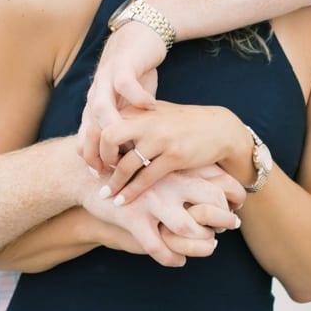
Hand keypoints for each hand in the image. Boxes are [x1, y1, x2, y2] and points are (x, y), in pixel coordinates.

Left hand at [77, 21, 167, 173]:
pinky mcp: (125, 63)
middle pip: (91, 128)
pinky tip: (150, 107)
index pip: (87, 135)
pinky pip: (125, 82)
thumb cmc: (136, 74)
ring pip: (102, 110)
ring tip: (125, 153)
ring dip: (112, 136)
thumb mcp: (124, 102)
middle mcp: (99, 94)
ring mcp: (111, 81)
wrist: (141, 34)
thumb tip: (116, 156)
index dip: (91, 157)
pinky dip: (136, 95)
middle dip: (98, 153)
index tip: (101, 176)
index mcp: (97, 104)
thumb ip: (120, 125)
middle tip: (109, 171)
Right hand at [85, 166, 241, 267]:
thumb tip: (214, 184)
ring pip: (190, 228)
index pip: (219, 179)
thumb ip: (181, 170)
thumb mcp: (154, 164)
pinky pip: (159, 248)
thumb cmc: (126, 172)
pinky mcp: (133, 218)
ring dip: (202, 244)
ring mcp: (151, 200)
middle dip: (224, 220)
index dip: (233, 196)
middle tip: (225, 228)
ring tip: (207, 247)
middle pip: (212, 201)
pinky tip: (177, 261)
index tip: (235, 207)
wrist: (84, 175)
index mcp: (176, 166)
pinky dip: (172, 259)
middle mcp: (168, 181)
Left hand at [97, 103, 243, 204]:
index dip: (91, 141)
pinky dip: (132, 192)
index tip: (91, 159)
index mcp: (138, 109)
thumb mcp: (155, 113)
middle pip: (107, 136)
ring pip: (126, 162)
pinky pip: (146, 178)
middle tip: (97, 173)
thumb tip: (103, 132)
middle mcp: (147, 120)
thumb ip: (132, 119)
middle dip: (98, 157)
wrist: (220, 128)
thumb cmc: (182, 123)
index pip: (103, 121)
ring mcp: (161, 138)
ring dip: (114, 182)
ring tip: (106, 194)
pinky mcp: (175, 156)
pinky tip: (123, 201)